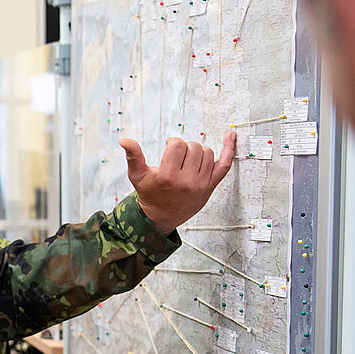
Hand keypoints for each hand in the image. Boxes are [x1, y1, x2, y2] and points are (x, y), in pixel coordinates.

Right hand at [121, 131, 235, 233]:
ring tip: (188, 161)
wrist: (161, 217)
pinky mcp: (210, 187)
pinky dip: (229, 149)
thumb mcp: (137, 176)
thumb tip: (124, 140)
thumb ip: (133, 156)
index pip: (177, 145)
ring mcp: (201, 185)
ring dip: (197, 152)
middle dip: (184, 148)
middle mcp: (186, 181)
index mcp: (168, 176)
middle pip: (193, 147)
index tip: (167, 149)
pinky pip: (224, 165)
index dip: (172, 143)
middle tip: (177, 158)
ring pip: (207, 152)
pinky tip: (230, 136)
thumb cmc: (149, 194)